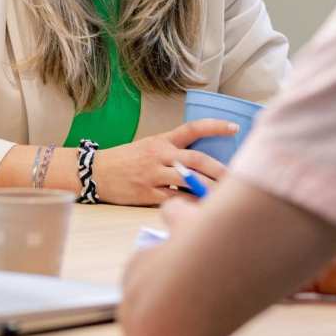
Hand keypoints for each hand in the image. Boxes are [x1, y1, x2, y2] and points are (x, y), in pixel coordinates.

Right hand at [91, 119, 236, 205]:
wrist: (96, 172)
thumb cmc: (126, 160)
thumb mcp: (148, 148)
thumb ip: (173, 154)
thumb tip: (204, 167)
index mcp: (161, 141)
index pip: (192, 128)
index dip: (214, 126)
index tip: (234, 128)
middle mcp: (159, 155)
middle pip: (197, 159)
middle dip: (221, 170)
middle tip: (239, 179)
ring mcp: (154, 174)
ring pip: (190, 180)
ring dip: (211, 189)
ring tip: (227, 197)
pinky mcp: (148, 193)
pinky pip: (176, 199)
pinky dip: (192, 204)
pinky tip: (203, 209)